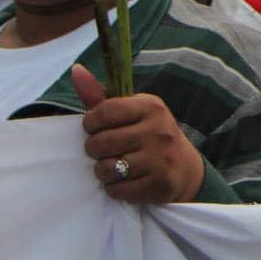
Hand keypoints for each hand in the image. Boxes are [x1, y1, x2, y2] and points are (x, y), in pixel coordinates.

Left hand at [72, 64, 205, 202]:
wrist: (184, 168)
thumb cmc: (148, 135)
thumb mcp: (131, 112)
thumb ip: (100, 96)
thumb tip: (76, 69)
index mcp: (151, 107)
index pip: (103, 112)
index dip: (90, 124)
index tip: (95, 128)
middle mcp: (159, 130)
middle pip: (101, 143)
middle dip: (95, 150)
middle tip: (106, 150)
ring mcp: (161, 158)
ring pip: (107, 168)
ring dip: (104, 171)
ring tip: (115, 166)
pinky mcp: (160, 184)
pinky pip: (117, 190)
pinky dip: (115, 188)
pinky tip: (126, 181)